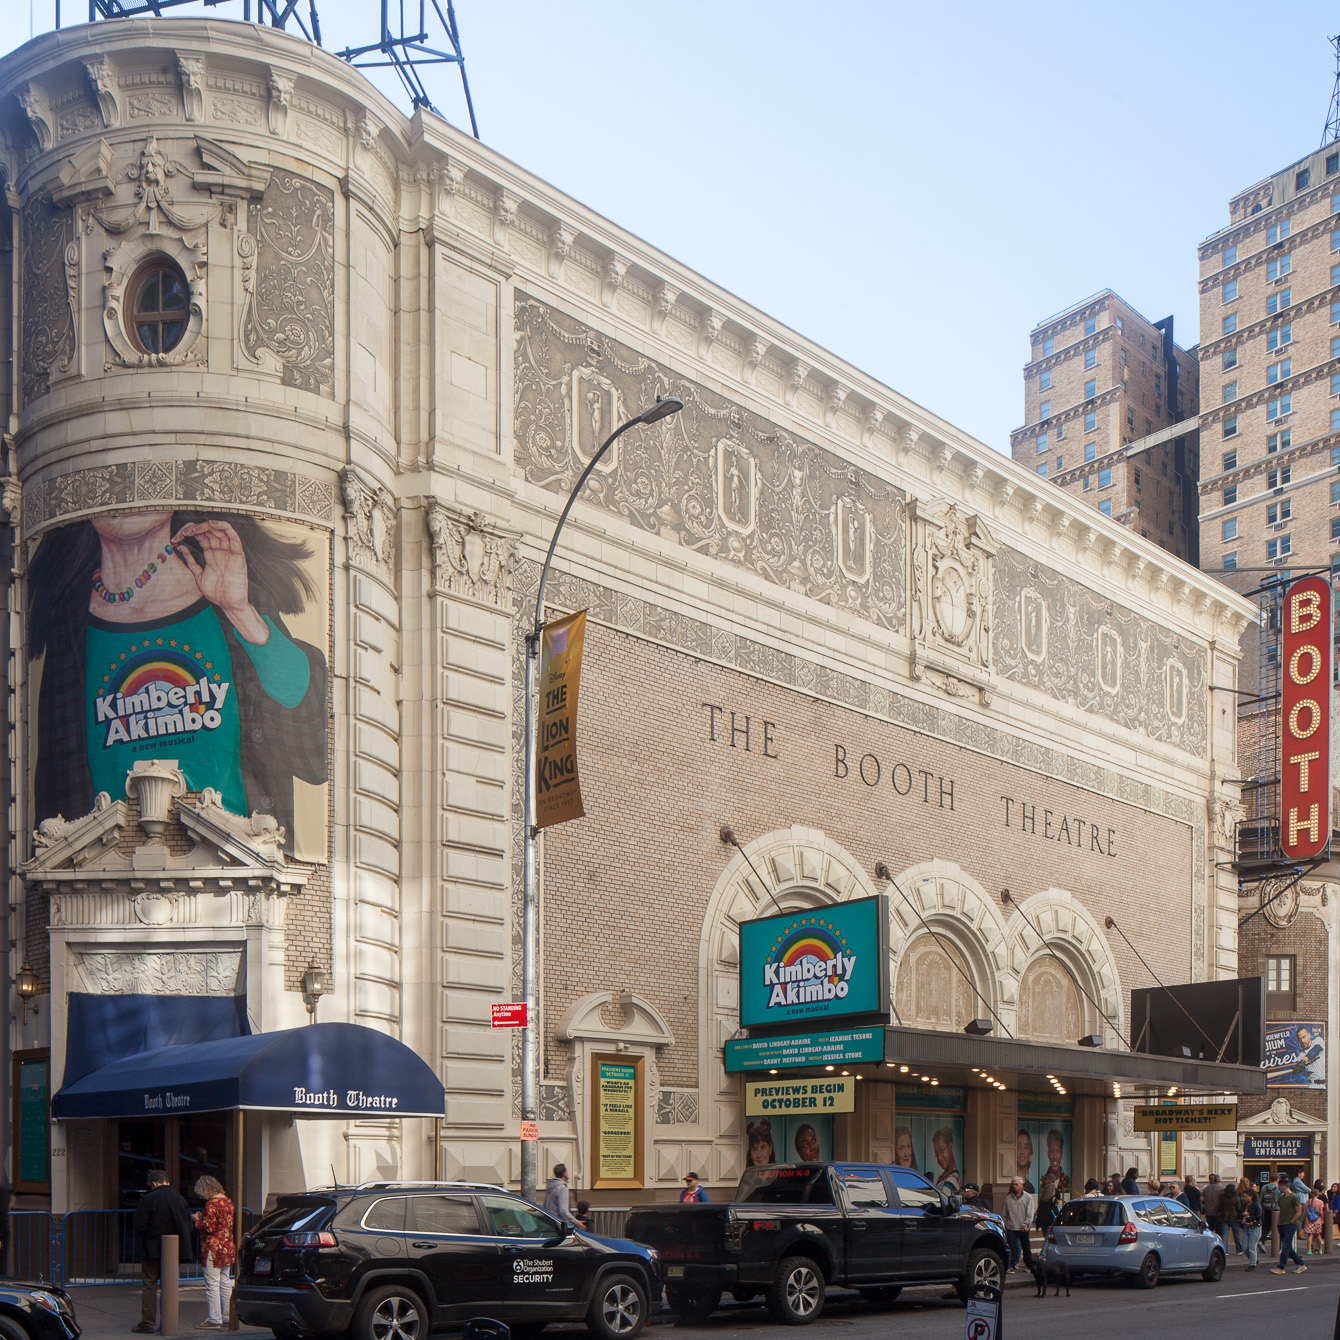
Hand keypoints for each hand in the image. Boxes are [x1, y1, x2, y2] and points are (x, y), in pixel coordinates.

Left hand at [172, 521, 268, 642]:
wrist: (228, 603)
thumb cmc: (216, 592)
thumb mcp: (198, 576)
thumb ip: (191, 562)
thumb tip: (180, 548)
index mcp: (211, 555)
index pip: (201, 536)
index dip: (189, 533)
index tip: (177, 536)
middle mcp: (220, 551)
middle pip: (209, 531)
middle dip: (195, 529)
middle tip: (184, 532)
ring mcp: (229, 552)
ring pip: (220, 531)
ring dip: (207, 526)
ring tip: (195, 528)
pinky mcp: (238, 555)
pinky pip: (234, 537)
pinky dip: (225, 528)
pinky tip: (213, 524)